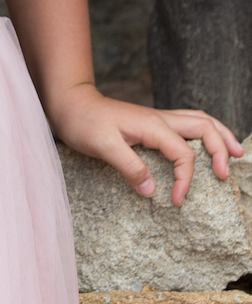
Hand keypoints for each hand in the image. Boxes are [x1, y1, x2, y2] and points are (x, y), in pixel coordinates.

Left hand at [49, 82, 243, 206]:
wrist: (68, 103)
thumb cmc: (82, 122)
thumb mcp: (101, 146)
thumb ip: (128, 166)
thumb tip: (152, 191)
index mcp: (152, 125)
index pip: (183, 154)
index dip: (185, 180)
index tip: (176, 201)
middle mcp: (159, 119)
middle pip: (204, 127)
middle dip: (221, 149)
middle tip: (226, 176)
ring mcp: (157, 119)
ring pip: (199, 120)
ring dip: (220, 135)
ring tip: (237, 153)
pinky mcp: (151, 123)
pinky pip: (187, 124)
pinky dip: (204, 132)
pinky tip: (207, 144)